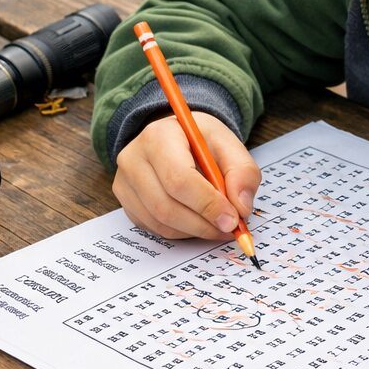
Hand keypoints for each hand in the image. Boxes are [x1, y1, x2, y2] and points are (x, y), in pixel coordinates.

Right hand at [112, 112, 260, 239]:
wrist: (178, 138)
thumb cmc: (202, 141)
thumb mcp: (229, 145)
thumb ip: (243, 172)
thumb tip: (241, 207)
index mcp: (159, 136)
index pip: (179, 179)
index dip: (207, 204)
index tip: (233, 219)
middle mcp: (134, 159)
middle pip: (166, 206)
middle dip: (203, 224)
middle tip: (230, 228)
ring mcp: (126, 183)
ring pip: (160, 223)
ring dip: (195, 231)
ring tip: (219, 225)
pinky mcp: (127, 203)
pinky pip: (155, 229)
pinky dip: (182, 232)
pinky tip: (198, 221)